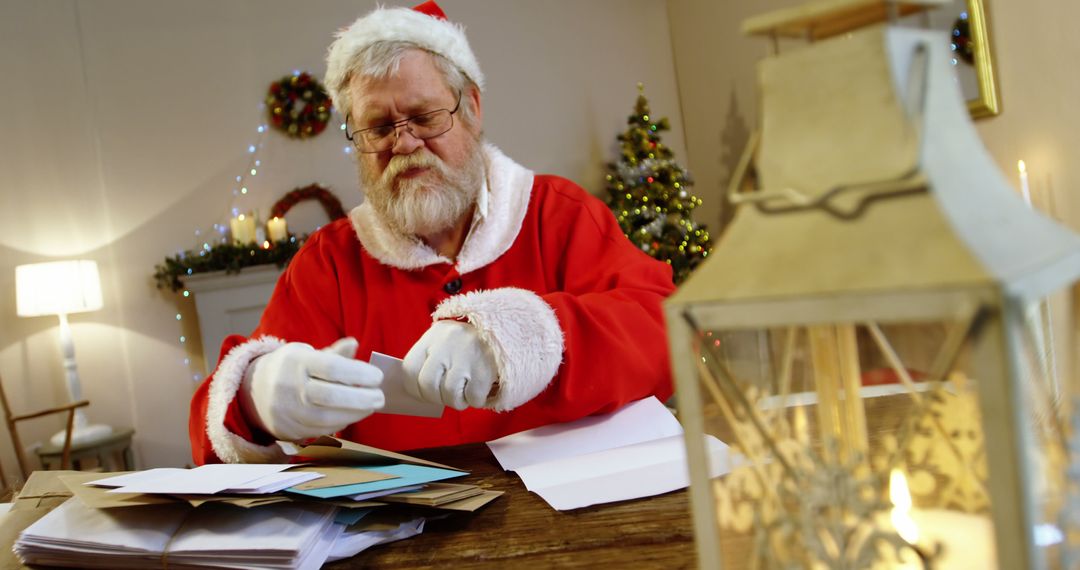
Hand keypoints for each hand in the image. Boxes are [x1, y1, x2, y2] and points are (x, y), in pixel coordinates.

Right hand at [239, 337, 383, 440]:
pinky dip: (342, 422)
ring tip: (371, 405)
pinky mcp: (289, 429)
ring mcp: (287, 411)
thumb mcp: (307, 353)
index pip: (331, 368)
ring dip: (355, 413)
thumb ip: (333, 353)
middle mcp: (289, 387)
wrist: (254, 391)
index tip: (377, 376)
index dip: (358, 373)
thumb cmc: (292, 368)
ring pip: (327, 417)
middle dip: (361, 398)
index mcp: (296, 362)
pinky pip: (321, 429)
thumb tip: (354, 343)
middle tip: (380, 396)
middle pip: (330, 396)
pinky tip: (354, 414)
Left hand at [403, 321, 497, 410]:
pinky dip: (475, 400)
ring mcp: (467, 354)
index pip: (409, 368)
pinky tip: (481, 389)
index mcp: (436, 334)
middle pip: (427, 384)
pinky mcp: (485, 368)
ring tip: (466, 392)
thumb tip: (417, 392)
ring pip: (448, 394)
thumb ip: (432, 361)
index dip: (415, 388)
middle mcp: (448, 341)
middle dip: (436, 397)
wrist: (514, 332)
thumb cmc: (476, 345)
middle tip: (449, 395)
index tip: (425, 393)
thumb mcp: (451, 342)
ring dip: (457, 401)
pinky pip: (471, 398)